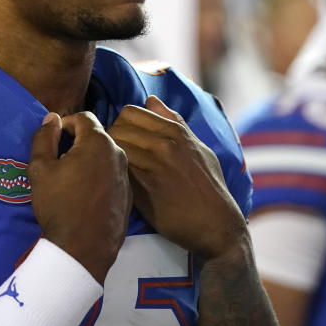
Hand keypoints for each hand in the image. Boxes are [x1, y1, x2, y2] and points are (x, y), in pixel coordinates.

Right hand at [29, 111, 131, 283]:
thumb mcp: (40, 169)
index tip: (55, 139)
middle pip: (97, 136)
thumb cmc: (59, 205)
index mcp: (98, 142)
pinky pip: (113, 175)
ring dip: (90, 159)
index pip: (83, 117)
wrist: (83, 249)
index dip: (66, 123)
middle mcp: (118, 154)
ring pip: (106, 156)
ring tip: (73, 178)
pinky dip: (100, 176)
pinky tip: (87, 194)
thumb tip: (52, 117)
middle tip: (60, 160)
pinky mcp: (129, 194)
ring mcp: (126, 175)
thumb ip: (44, 137)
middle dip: (78, 141)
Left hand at [108, 96, 246, 260]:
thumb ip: (174, 122)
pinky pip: (116, 171)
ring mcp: (153, 166)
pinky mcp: (143, 190)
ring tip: (113, 170)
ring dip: (109, 158)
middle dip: (111, 139)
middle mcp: (164, 145)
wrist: (216, 225)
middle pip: (117, 128)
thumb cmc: (209, 187)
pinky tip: (119, 184)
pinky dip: (113, 174)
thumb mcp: (198, 148)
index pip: (130, 112)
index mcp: (175, 132)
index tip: (124, 138)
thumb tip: (150, 100)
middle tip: (114, 156)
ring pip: (112, 148)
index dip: (122, 124)